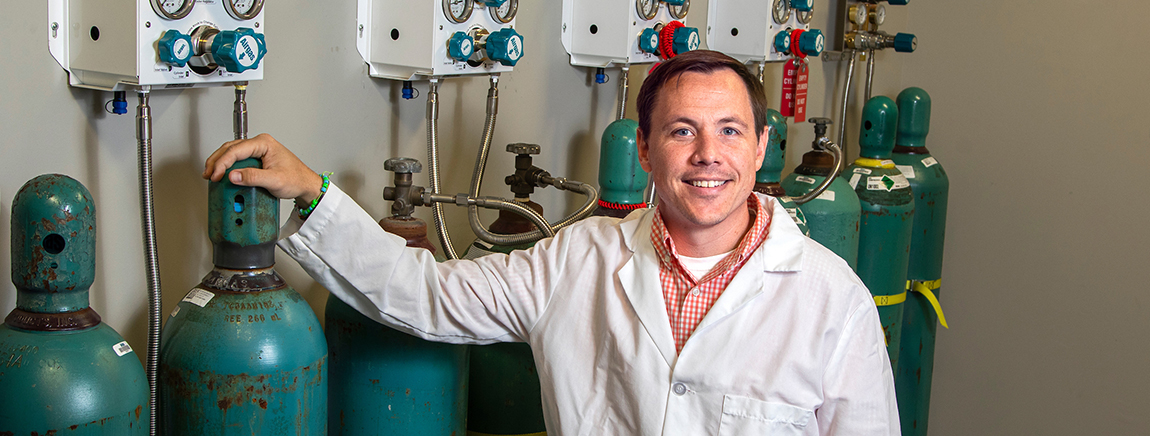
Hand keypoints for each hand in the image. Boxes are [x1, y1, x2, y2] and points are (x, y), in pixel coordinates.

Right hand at [202, 133, 323, 207]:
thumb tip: (233, 176)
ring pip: (231, 152)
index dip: (222, 163)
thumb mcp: (274, 180)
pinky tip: (221, 174)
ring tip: (210, 174)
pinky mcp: (256, 159)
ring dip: (219, 162)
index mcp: (264, 143)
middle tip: (208, 174)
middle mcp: (259, 144)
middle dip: (216, 161)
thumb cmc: (296, 179)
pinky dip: (226, 166)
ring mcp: (257, 150)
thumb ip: (253, 177)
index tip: (215, 175)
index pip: (236, 150)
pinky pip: (236, 159)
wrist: (305, 185)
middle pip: (230, 148)